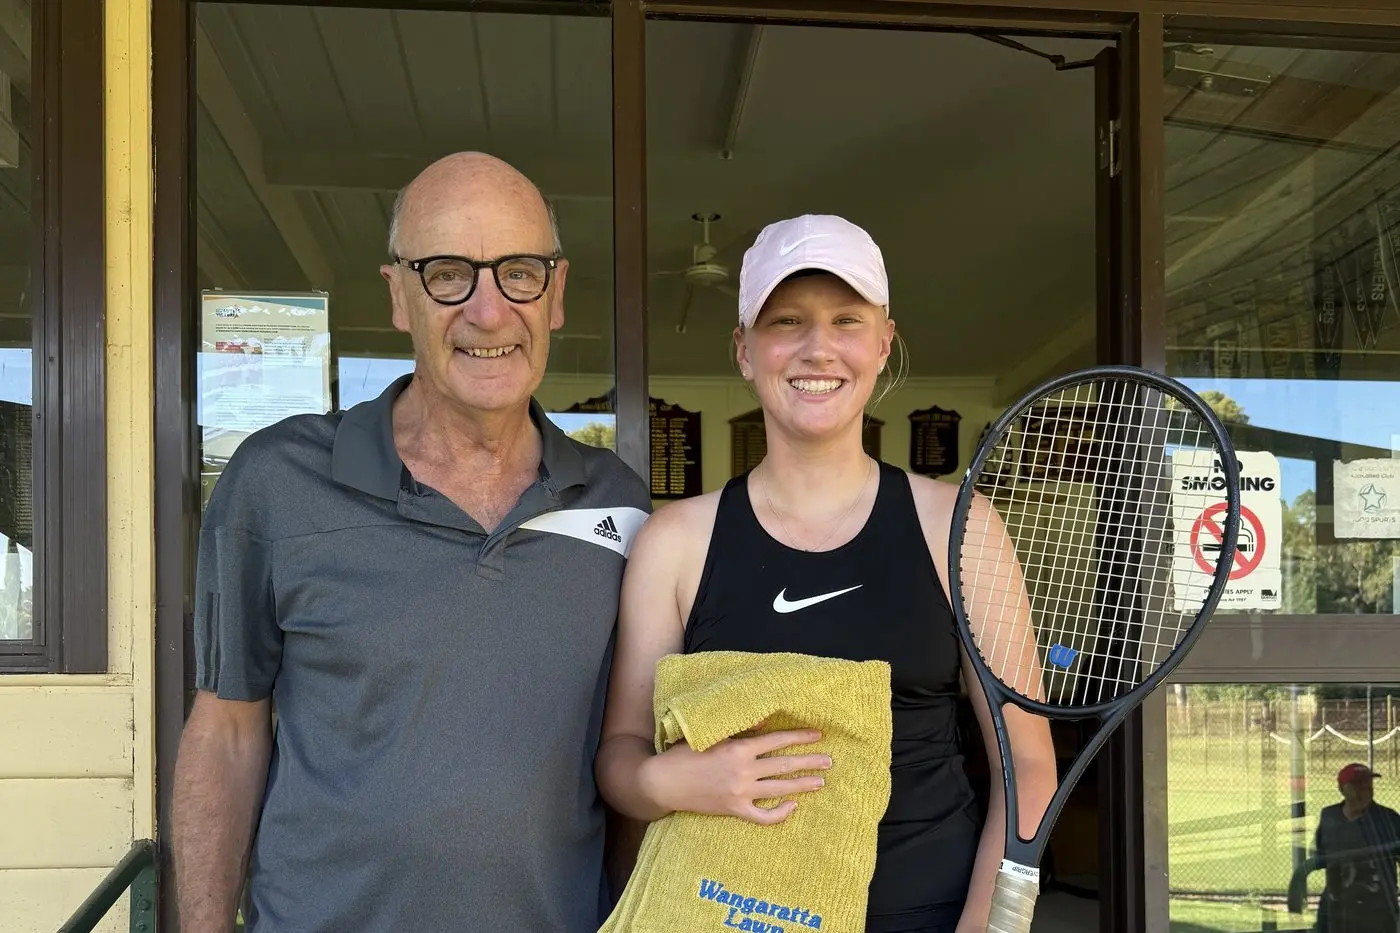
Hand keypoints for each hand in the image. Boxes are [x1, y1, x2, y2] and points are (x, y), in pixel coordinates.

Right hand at [642, 725, 831, 824]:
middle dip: (809, 762)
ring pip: (779, 790)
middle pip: (784, 765)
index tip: (818, 735)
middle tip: (830, 761)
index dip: (799, 737)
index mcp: (738, 748)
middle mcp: (743, 771)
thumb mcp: (711, 733)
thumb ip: (739, 727)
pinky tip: (792, 807)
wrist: (663, 782)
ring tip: (820, 781)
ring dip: (802, 785)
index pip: (777, 741)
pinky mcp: (734, 810)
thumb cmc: (684, 753)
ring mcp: (740, 793)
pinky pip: (763, 816)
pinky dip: (779, 814)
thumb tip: (764, 719)